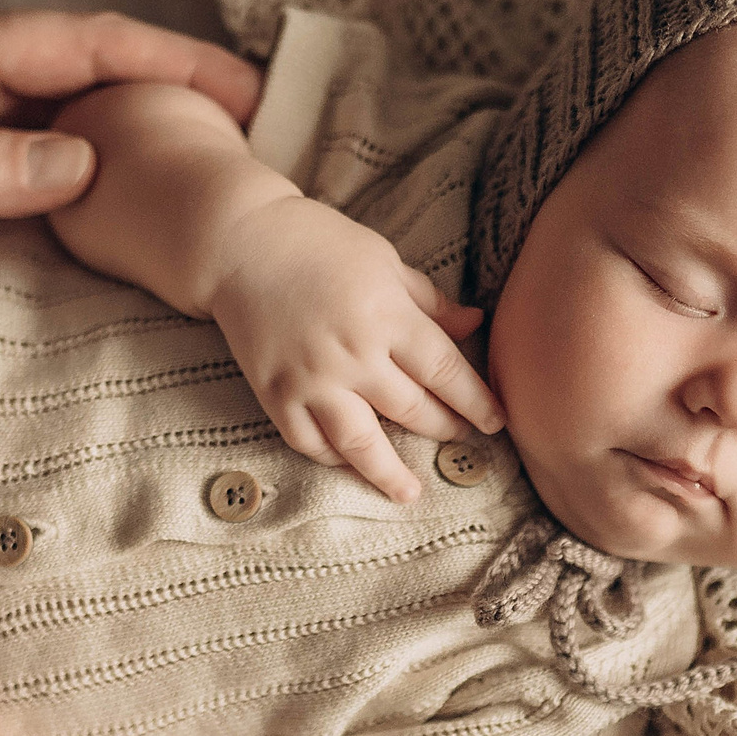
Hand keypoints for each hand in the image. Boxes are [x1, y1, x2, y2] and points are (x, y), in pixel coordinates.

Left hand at [0, 10, 261, 255]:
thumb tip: (83, 165)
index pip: (79, 47)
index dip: (169, 62)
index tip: (249, 87)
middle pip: (87, 95)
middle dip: (176, 114)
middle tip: (264, 159)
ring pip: (59, 151)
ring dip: (135, 170)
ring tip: (215, 204)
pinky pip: (17, 200)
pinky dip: (77, 214)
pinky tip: (115, 246)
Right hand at [209, 197, 504, 500]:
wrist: (239, 243)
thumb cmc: (319, 242)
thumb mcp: (384, 261)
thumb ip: (430, 301)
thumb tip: (477, 323)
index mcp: (387, 315)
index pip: (445, 372)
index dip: (476, 402)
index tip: (497, 421)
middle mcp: (353, 354)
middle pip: (412, 410)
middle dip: (444, 429)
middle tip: (460, 439)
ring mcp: (311, 379)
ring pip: (361, 444)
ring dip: (390, 473)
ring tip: (410, 493)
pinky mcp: (275, 394)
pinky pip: (310, 442)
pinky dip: (333, 458)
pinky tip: (351, 464)